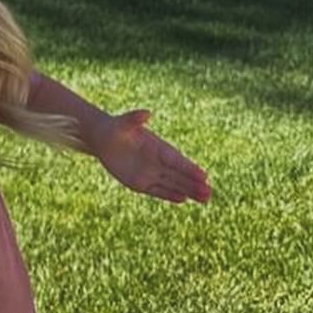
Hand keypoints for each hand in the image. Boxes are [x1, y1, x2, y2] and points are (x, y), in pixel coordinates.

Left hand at [93, 109, 210, 204]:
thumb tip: (146, 113)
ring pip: (172, 184)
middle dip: (194, 184)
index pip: (177, 161)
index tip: (204, 175)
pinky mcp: (140, 183)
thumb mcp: (123, 123)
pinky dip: (170, 195)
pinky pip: (157, 190)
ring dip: (188, 191)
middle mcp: (157, 161)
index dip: (190, 169)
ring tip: (205, 199)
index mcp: (158, 147)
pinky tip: (183, 199)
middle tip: (210, 192)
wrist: (103, 139)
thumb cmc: (115, 128)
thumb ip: (135, 118)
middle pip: (179, 175)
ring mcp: (150, 173)